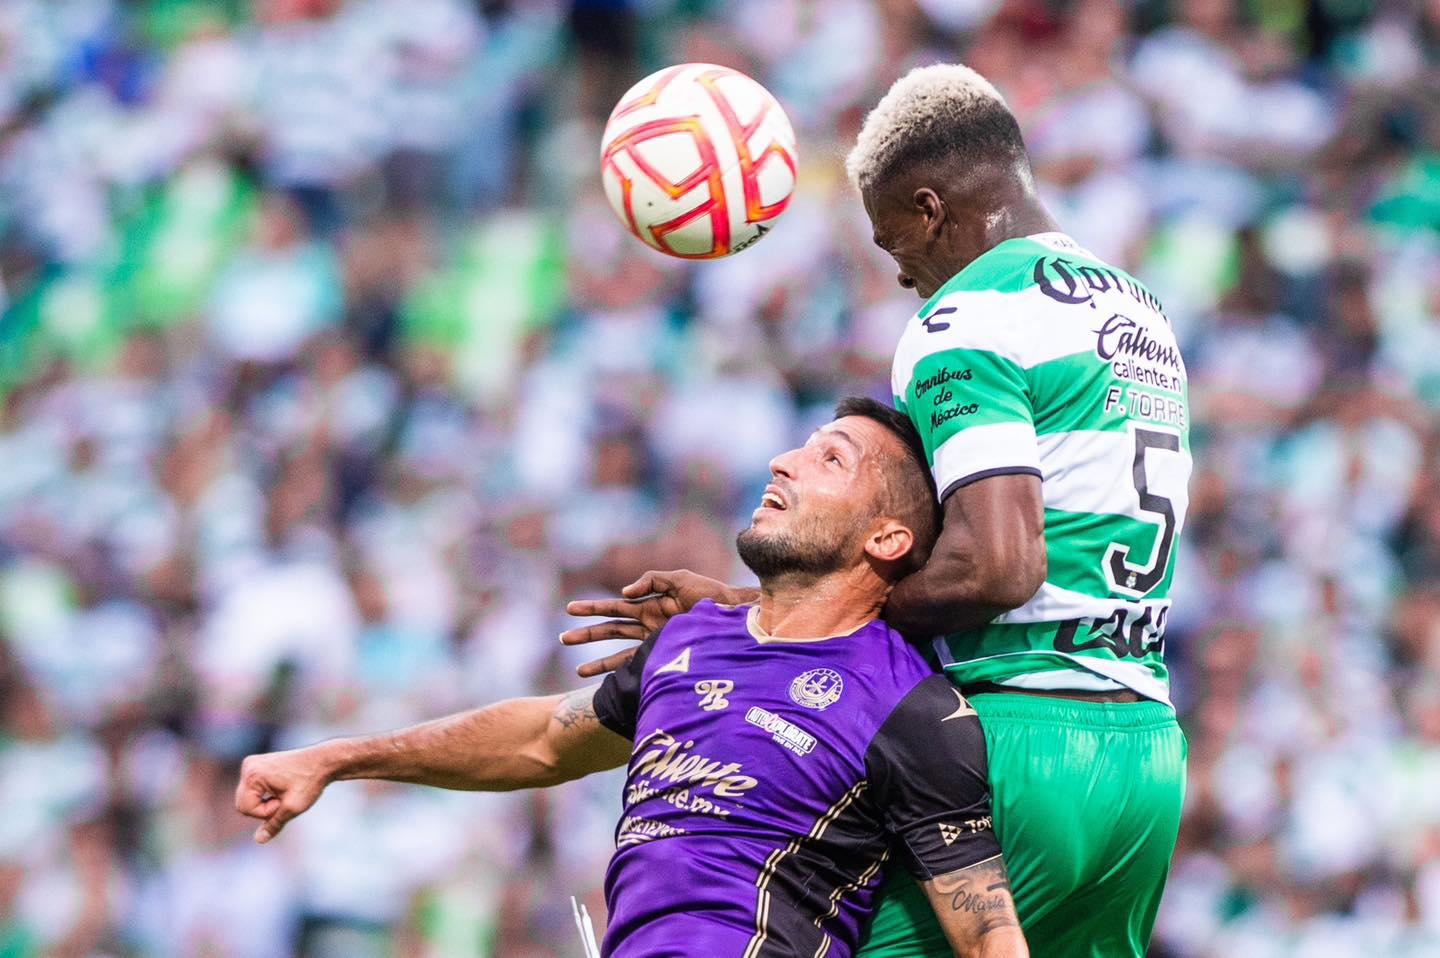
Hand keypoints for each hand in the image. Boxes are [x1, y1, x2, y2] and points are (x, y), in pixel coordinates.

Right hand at [234, 745, 335, 843]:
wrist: (323, 761)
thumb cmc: (310, 781)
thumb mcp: (293, 807)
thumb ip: (274, 824)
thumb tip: (259, 840)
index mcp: (252, 774)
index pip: (245, 809)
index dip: (266, 812)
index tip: (284, 801)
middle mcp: (248, 766)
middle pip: (243, 804)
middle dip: (264, 808)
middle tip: (285, 799)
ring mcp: (252, 765)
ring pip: (247, 799)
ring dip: (265, 803)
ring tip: (285, 793)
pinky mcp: (257, 766)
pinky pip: (253, 791)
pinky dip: (266, 796)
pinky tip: (282, 789)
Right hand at [561, 570, 747, 677]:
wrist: (735, 617)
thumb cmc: (711, 595)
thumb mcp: (681, 579)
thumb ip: (652, 580)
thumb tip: (624, 593)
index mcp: (650, 605)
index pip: (614, 607)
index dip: (592, 609)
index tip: (570, 610)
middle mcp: (648, 625)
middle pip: (610, 630)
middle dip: (587, 634)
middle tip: (563, 637)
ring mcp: (655, 643)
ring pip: (619, 652)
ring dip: (598, 661)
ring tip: (578, 672)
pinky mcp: (665, 658)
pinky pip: (639, 666)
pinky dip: (623, 674)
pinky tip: (608, 683)